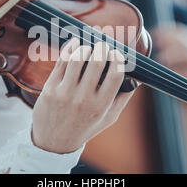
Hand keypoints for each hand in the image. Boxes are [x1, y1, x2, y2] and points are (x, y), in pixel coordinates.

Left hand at [31, 39, 134, 153]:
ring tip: (88, 47)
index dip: (118, 58)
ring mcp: (65, 93)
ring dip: (85, 47)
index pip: (116, 74)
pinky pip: (61, 61)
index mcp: (101, 106)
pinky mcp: (50, 88)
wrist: (54, 142)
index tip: (116, 53)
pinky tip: (75, 44)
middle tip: (102, 45)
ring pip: (77, 58)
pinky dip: (70, 48)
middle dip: (102, 47)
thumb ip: (123, 98)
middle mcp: (84, 99)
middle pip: (97, 61)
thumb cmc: (84, 127)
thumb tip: (136, 77)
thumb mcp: (109, 118)